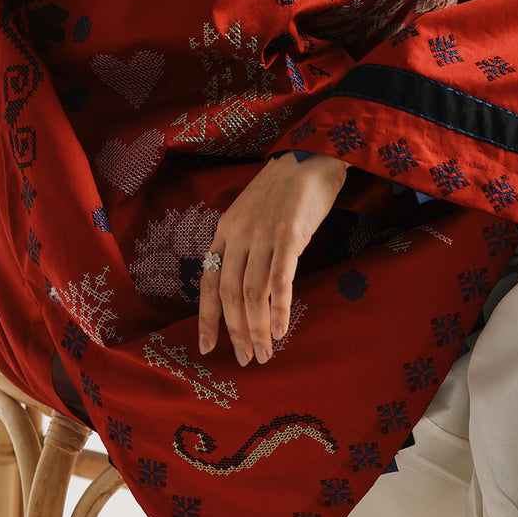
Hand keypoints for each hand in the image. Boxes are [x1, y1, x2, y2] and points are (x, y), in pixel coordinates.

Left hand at [197, 151, 347, 366]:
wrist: (310, 157)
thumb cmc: (283, 190)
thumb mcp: (250, 215)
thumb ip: (243, 246)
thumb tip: (244, 288)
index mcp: (225, 231)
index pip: (209, 282)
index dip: (207, 318)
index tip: (208, 347)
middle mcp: (239, 236)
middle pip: (230, 294)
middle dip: (236, 332)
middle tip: (246, 359)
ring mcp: (263, 235)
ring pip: (253, 293)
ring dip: (258, 328)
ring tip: (265, 353)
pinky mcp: (290, 235)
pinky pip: (281, 280)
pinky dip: (280, 309)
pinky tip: (282, 330)